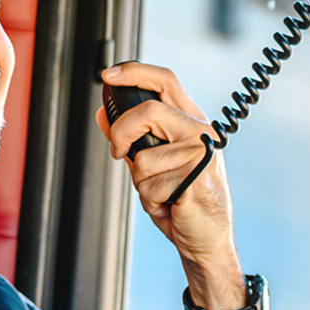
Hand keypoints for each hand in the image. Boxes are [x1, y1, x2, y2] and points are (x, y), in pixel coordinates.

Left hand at [97, 62, 243, 309]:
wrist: (206, 238)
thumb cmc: (182, 199)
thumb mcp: (152, 162)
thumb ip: (131, 136)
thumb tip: (103, 114)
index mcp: (192, 122)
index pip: (166, 80)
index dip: (135, 71)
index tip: (109, 74)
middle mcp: (200, 132)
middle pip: (148, 111)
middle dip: (121, 133)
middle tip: (119, 152)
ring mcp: (201, 155)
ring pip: (144, 158)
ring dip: (141, 183)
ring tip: (161, 192)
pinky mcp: (196, 180)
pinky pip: (151, 186)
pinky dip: (151, 202)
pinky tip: (169, 204)